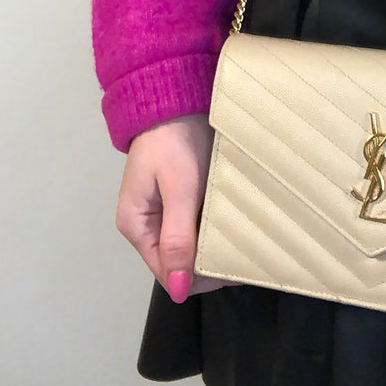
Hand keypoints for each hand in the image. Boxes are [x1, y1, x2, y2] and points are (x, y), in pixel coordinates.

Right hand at [115, 112, 235, 301]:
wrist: (175, 94)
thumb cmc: (175, 140)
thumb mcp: (179, 189)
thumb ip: (178, 238)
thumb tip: (177, 291)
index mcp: (137, 225)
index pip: (168, 272)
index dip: (200, 277)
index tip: (235, 270)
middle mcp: (147, 224)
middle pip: (179, 261)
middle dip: (210, 262)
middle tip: (248, 255)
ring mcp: (163, 210)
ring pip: (191, 243)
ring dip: (215, 245)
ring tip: (248, 242)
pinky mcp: (180, 195)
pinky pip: (197, 223)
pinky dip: (215, 226)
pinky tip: (238, 224)